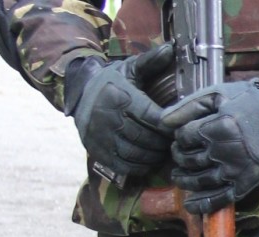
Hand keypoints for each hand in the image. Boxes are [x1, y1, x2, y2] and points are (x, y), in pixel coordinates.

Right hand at [64, 44, 173, 176]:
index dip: (168, 125)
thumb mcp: (130, 68)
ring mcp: (101, 137)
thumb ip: (151, 61)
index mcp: (121, 97)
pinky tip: (148, 160)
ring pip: (135, 154)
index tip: (178, 127)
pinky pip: (123, 165)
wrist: (80, 93)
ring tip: (163, 151)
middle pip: (145, 138)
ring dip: (153, 156)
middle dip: (163, 143)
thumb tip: (171, 48)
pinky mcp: (97, 151)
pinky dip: (139, 166)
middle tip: (174, 143)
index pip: (151, 117)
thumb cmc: (112, 81)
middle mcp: (109, 118)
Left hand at [161, 65, 258, 213]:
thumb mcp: (218, 94)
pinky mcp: (246, 183)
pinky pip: (220, 198)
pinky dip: (203, 204)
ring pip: (200, 181)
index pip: (184, 138)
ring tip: (179, 176)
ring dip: (184, 180)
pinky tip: (190, 204)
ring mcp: (236, 170)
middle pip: (189, 160)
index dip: (179, 138)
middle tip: (179, 155)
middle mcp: (225, 151)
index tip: (182, 137)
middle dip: (179, 158)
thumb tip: (161, 122)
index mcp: (218, 127)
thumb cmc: (250, 101)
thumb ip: (188, 106)